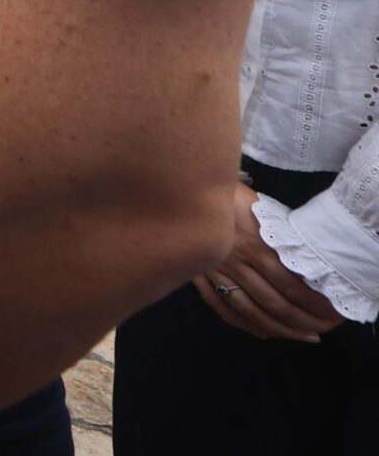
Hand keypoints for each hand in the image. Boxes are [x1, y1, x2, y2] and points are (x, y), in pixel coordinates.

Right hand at [194, 182, 343, 341]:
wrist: (189, 186)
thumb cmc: (235, 195)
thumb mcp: (266, 210)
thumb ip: (283, 239)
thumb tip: (309, 268)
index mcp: (259, 244)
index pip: (292, 287)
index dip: (315, 306)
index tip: (332, 315)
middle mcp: (239, 261)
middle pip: (274, 304)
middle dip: (301, 323)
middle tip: (321, 332)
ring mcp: (218, 270)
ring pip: (250, 310)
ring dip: (278, 329)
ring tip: (300, 337)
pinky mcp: (201, 273)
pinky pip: (221, 306)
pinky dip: (243, 323)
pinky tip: (261, 331)